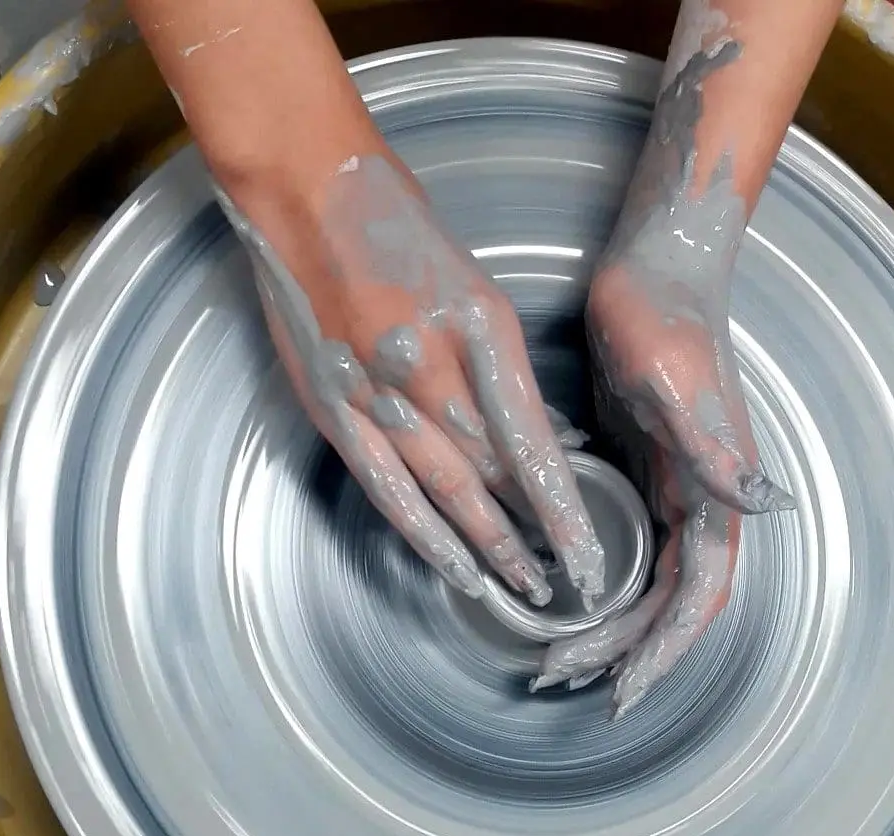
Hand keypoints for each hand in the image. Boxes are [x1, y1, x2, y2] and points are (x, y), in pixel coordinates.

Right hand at [218, 149, 605, 606]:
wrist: (304, 189)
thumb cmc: (396, 226)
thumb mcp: (474, 286)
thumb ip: (502, 366)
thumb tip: (543, 436)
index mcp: (478, 327)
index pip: (532, 441)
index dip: (562, 505)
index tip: (589, 547)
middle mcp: (428, 367)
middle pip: (494, 473)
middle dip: (537, 534)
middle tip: (572, 580)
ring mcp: (375, 392)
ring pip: (444, 491)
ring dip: (488, 546)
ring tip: (522, 588)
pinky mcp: (334, 407)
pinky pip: (386, 486)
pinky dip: (423, 533)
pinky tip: (453, 566)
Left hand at [532, 258, 793, 715]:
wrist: (656, 269)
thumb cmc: (666, 316)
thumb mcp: (677, 380)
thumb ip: (712, 446)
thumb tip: (756, 504)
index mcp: (715, 491)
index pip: (697, 594)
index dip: (663, 647)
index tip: (625, 688)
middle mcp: (701, 501)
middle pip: (667, 602)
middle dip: (622, 648)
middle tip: (561, 676)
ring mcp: (675, 491)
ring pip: (648, 582)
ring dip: (610, 626)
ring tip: (558, 655)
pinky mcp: (647, 474)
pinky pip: (632, 549)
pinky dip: (605, 585)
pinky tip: (575, 599)